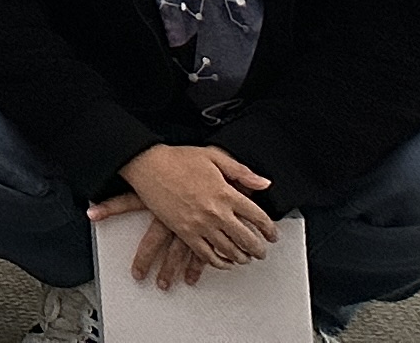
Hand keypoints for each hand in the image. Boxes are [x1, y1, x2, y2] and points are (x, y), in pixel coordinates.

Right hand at [97, 145, 276, 283]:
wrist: (147, 165)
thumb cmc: (178, 159)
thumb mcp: (213, 156)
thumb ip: (241, 171)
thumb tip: (264, 183)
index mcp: (226, 193)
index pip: (258, 217)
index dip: (270, 230)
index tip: (272, 235)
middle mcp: (216, 212)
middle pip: (247, 239)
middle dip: (258, 249)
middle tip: (261, 252)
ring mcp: (200, 225)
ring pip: (229, 251)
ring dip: (242, 258)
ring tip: (245, 258)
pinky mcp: (185, 232)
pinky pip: (207, 255)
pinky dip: (220, 263)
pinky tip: (224, 262)